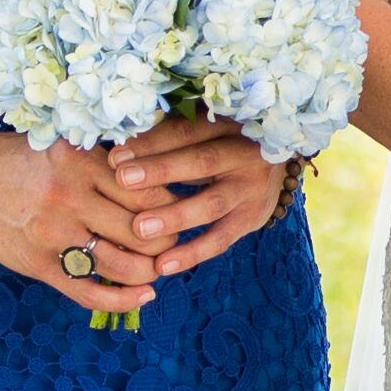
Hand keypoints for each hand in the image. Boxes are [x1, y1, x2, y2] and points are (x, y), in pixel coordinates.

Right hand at [0, 115, 213, 305]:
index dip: (173, 206)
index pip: (149, 192)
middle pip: (143, 231)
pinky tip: (144, 295)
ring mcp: (52, 234)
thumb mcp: (69, 145)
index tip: (181, 211)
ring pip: (123, 265)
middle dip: (167, 242)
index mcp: (81, 161)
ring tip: (159, 268)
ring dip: (151, 272)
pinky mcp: (38, 264)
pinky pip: (90, 291)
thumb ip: (111, 160)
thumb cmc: (27, 159)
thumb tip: (172, 177)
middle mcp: (68, 196)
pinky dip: (123, 299)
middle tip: (173, 242)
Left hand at [114, 113, 292, 272]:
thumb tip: (119, 147)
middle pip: (202, 162)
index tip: (116, 155)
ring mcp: (252, 190)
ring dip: (175, 217)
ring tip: (141, 229)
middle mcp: (245, 155)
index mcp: (227, 125)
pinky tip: (162, 265)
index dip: (151, 142)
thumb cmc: (221, 142)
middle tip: (123, 180)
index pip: (186, 132)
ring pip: (212, 205)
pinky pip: (220, 240)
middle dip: (160, 171)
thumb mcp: (203, 129)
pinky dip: (192, 254)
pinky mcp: (252, 219)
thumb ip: (168, 134)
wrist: (274, 162)